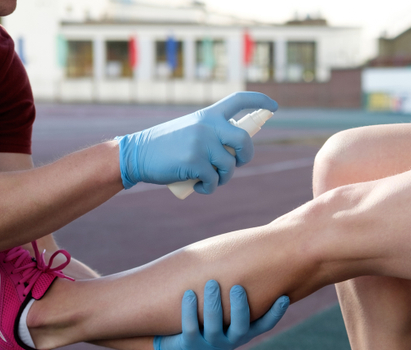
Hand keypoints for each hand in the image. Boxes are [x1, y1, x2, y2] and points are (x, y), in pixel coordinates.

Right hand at [115, 92, 277, 193]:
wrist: (136, 154)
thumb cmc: (166, 146)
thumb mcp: (191, 129)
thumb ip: (213, 134)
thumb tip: (238, 151)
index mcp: (207, 114)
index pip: (238, 100)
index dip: (259, 101)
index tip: (274, 107)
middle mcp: (207, 126)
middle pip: (244, 141)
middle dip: (246, 156)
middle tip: (238, 163)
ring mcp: (201, 144)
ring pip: (230, 167)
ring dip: (223, 178)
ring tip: (208, 178)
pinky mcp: (194, 163)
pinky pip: (214, 181)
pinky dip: (208, 188)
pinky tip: (197, 186)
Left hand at [154, 280, 289, 349]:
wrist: (178, 342)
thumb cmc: (205, 315)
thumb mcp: (223, 305)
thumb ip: (234, 289)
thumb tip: (249, 254)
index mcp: (244, 331)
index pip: (264, 325)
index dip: (275, 313)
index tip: (283, 297)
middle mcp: (231, 341)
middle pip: (241, 327)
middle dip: (239, 306)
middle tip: (237, 287)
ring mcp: (211, 346)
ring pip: (214, 328)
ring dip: (213, 304)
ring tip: (211, 283)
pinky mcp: (190, 347)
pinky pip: (191, 329)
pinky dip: (190, 311)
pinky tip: (189, 293)